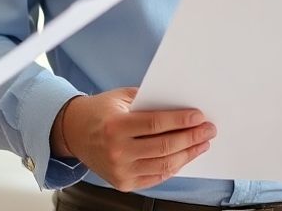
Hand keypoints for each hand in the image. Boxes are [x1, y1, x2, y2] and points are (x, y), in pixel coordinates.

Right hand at [52, 87, 215, 191]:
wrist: (73, 133)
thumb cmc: (101, 111)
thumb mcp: (121, 98)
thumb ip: (148, 101)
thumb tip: (182, 106)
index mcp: (115, 126)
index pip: (155, 124)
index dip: (180, 121)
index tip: (199, 117)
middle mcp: (117, 151)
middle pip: (164, 147)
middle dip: (191, 138)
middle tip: (208, 130)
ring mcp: (120, 170)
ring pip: (164, 164)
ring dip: (188, 154)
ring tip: (202, 143)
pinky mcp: (123, 183)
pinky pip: (156, 176)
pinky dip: (174, 166)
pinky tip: (185, 156)